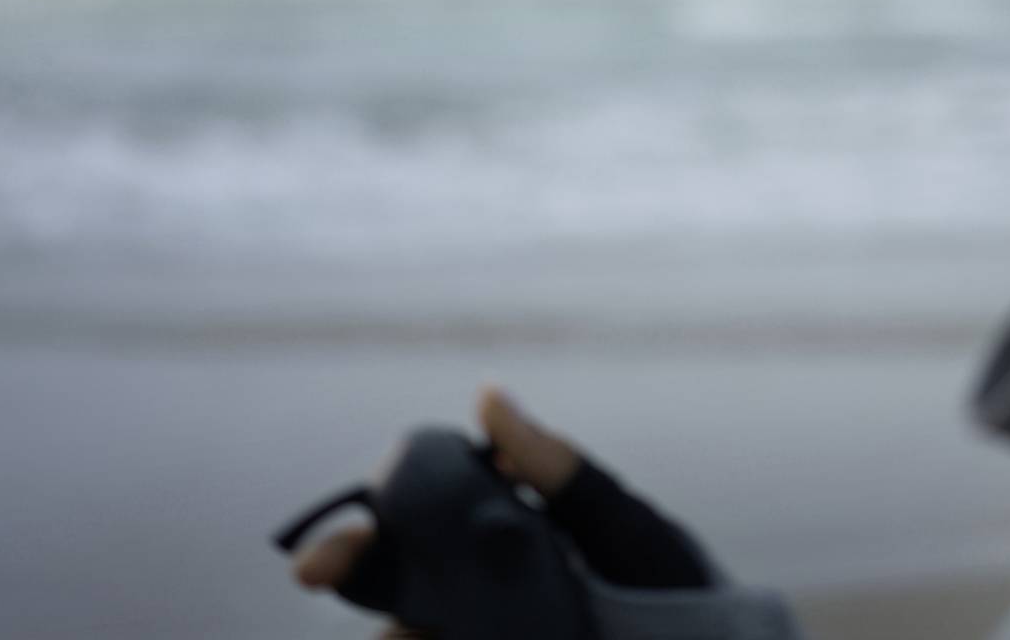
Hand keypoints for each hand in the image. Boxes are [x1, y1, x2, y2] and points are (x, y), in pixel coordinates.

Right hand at [289, 383, 717, 615]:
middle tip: (324, 581)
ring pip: (413, 631)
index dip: (368, 533)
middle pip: (399, 586)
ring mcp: (492, 630)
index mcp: (507, 541)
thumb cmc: (685, 600)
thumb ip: (561, 474)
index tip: (334, 550)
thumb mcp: (629, 534)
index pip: (417, 528)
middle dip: (357, 583)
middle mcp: (487, 596)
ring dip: (395, 632)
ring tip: (403, 637)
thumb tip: (487, 394)